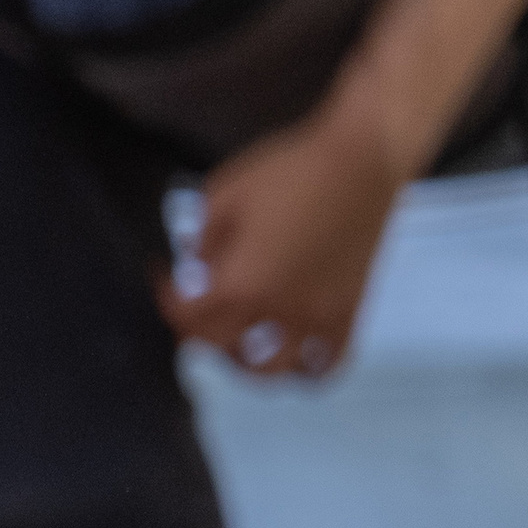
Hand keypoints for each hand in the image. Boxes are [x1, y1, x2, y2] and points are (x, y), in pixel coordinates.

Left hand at [169, 104, 403, 382]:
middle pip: (222, 349)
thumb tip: (192, 267)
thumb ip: (200, 240)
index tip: (164, 279)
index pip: (187, 318)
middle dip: (199, 335)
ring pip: (275, 370)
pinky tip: (296, 356)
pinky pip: (332, 362)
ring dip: (249, 366)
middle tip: (196, 314)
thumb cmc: (293, 169)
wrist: (363, 157)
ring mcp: (319, 314)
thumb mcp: (223, 194)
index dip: (166, 300)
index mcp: (241, 282)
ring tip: (240, 345)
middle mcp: (279, 309)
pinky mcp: (352, 309)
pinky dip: (310, 369)